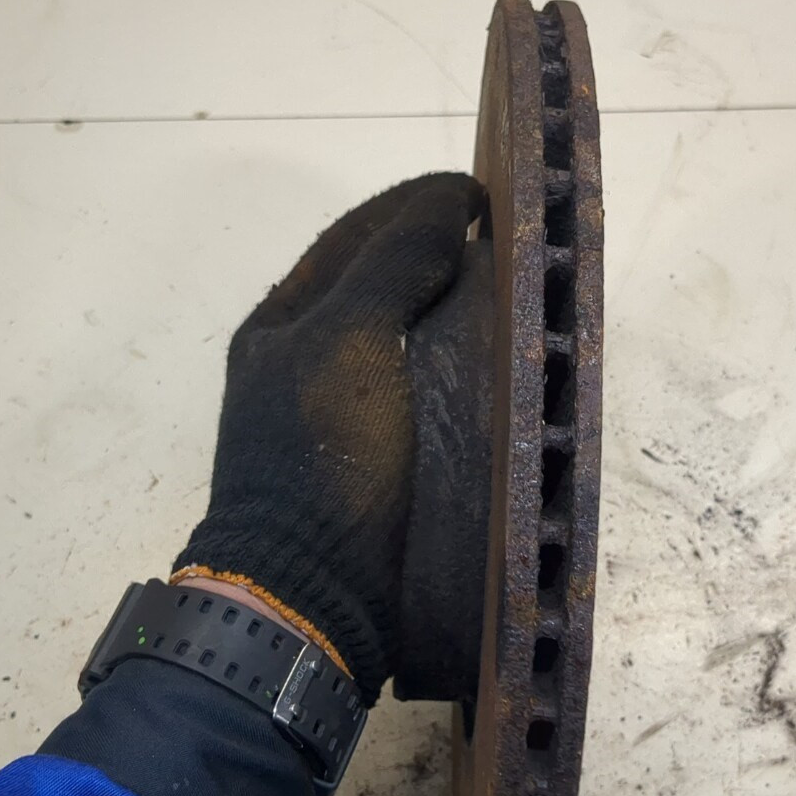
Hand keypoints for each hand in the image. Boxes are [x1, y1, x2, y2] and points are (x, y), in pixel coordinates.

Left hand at [174, 173, 482, 699]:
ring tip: (515, 301)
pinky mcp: (375, 469)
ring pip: (404, 342)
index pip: (354, 237)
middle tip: (510, 245)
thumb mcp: (350, 342)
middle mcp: (302, 365)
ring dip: (455, 316)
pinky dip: (461, 374)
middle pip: (378, 286)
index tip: (484, 196)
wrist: (312, 599)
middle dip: (439, 258)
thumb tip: (449, 211)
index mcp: (280, 325)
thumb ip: (394, 266)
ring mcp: (339, 421)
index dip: (416, 207)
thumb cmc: (323, 461)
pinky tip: (500, 374)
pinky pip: (423, 399)